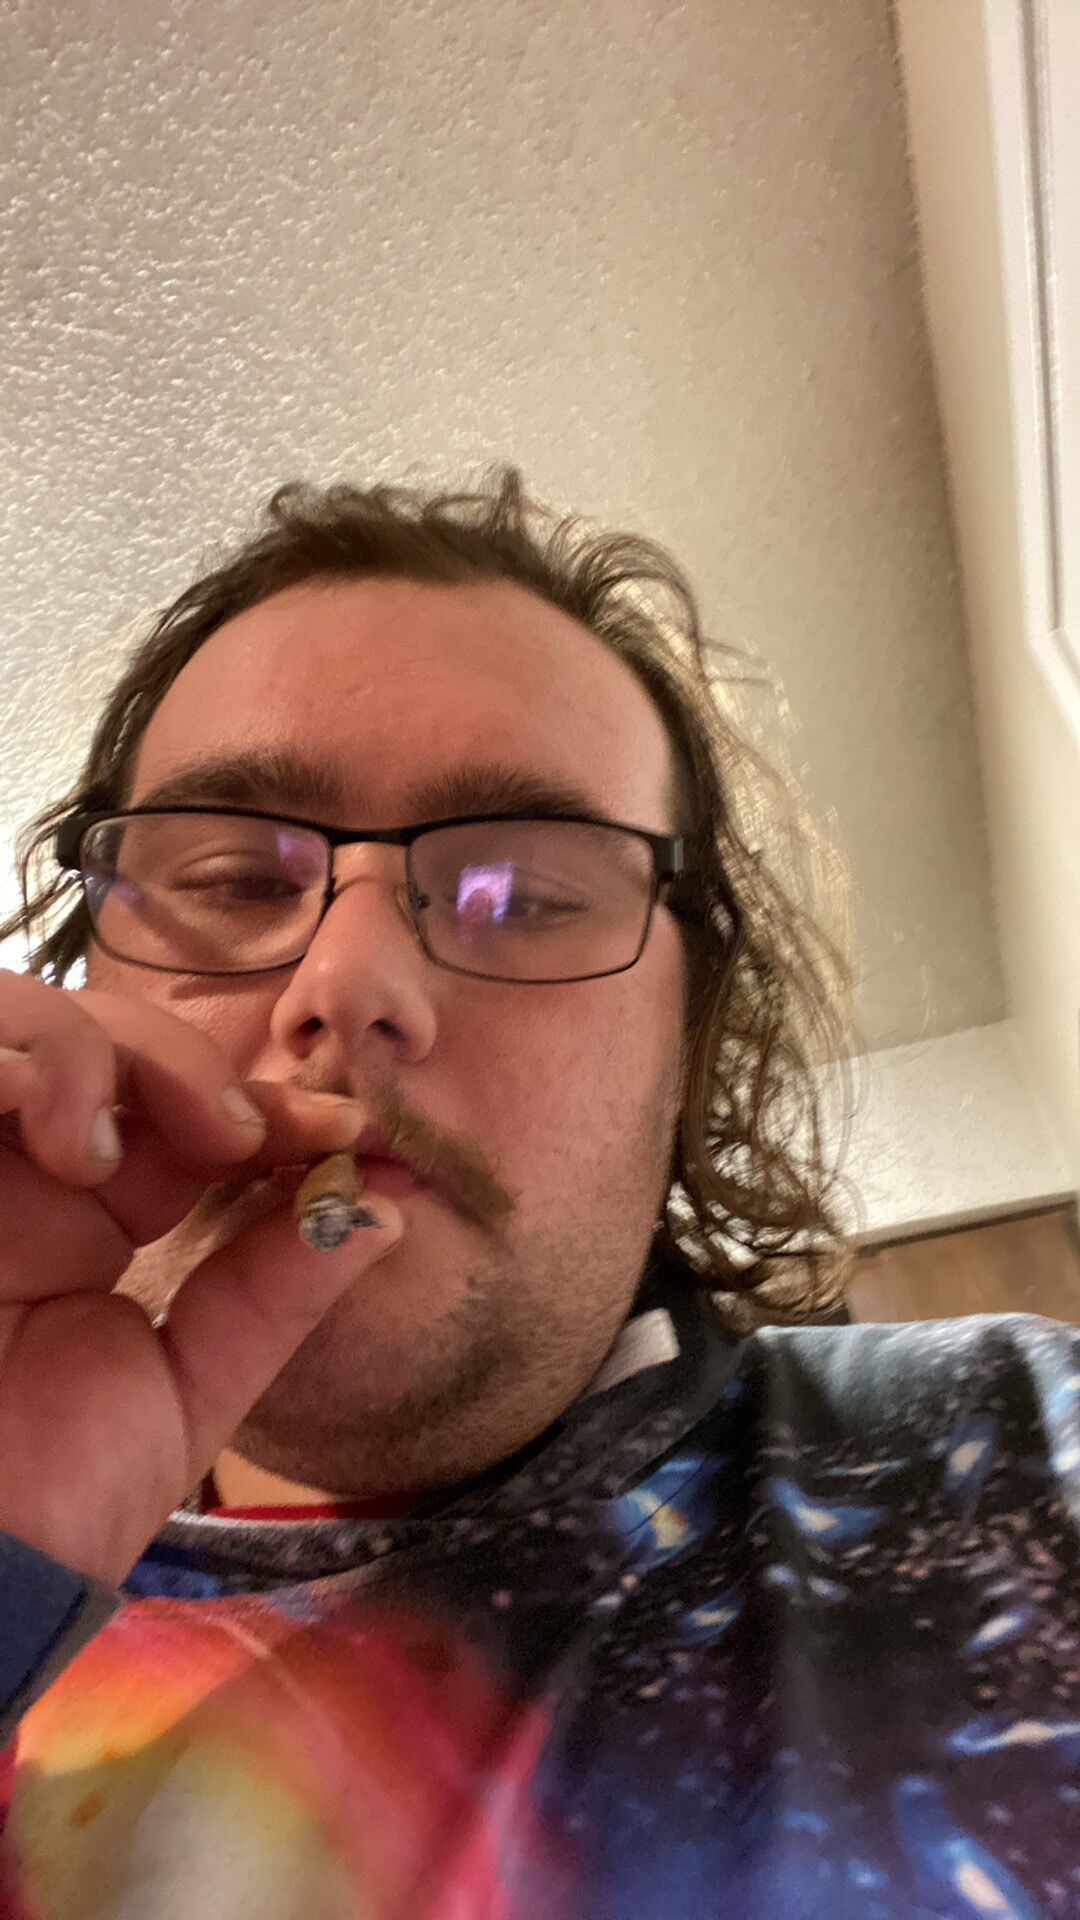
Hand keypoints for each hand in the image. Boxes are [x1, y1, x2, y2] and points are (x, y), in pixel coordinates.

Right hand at [0, 970, 403, 1585]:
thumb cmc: (58, 1498)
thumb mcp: (193, 1388)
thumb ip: (280, 1289)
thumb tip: (391, 1204)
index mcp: (96, 1221)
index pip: (188, 1112)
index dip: (271, 1103)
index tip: (349, 1129)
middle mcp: (27, 1176)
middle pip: (102, 1036)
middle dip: (183, 1064)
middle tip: (232, 1138)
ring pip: (17, 1015)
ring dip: (88, 1051)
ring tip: (108, 1152)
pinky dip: (10, 1061)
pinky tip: (56, 1135)